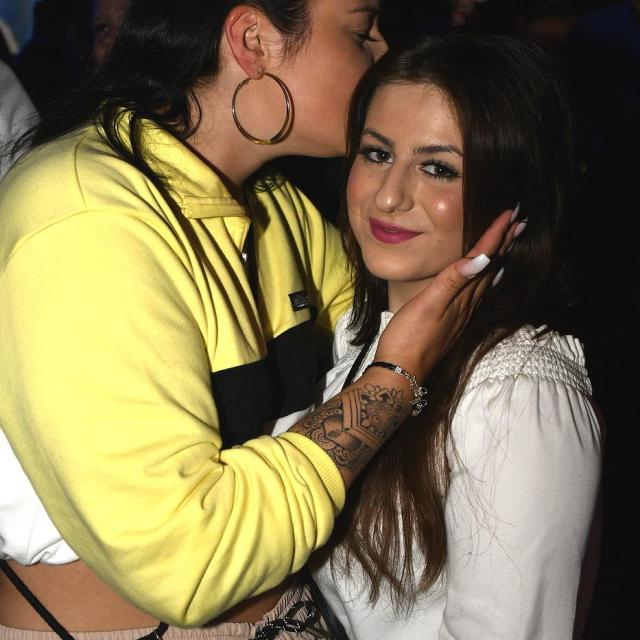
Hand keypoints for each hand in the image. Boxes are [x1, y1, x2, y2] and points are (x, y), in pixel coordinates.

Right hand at [374, 208, 517, 381]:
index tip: (511, 213)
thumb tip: (484, 258)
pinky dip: (486, 280)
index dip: (496, 235)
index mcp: (462, 296)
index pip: (483, 259)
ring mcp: (461, 315)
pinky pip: (477, 295)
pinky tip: (488, 280)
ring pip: (486, 281)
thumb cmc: (409, 338)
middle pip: (490, 267)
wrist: (400, 373)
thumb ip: (453, 281)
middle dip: (504, 243)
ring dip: (497, 259)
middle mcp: (467, 305)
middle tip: (519, 221)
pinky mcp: (453, 323)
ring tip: (508, 243)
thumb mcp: (427, 305)